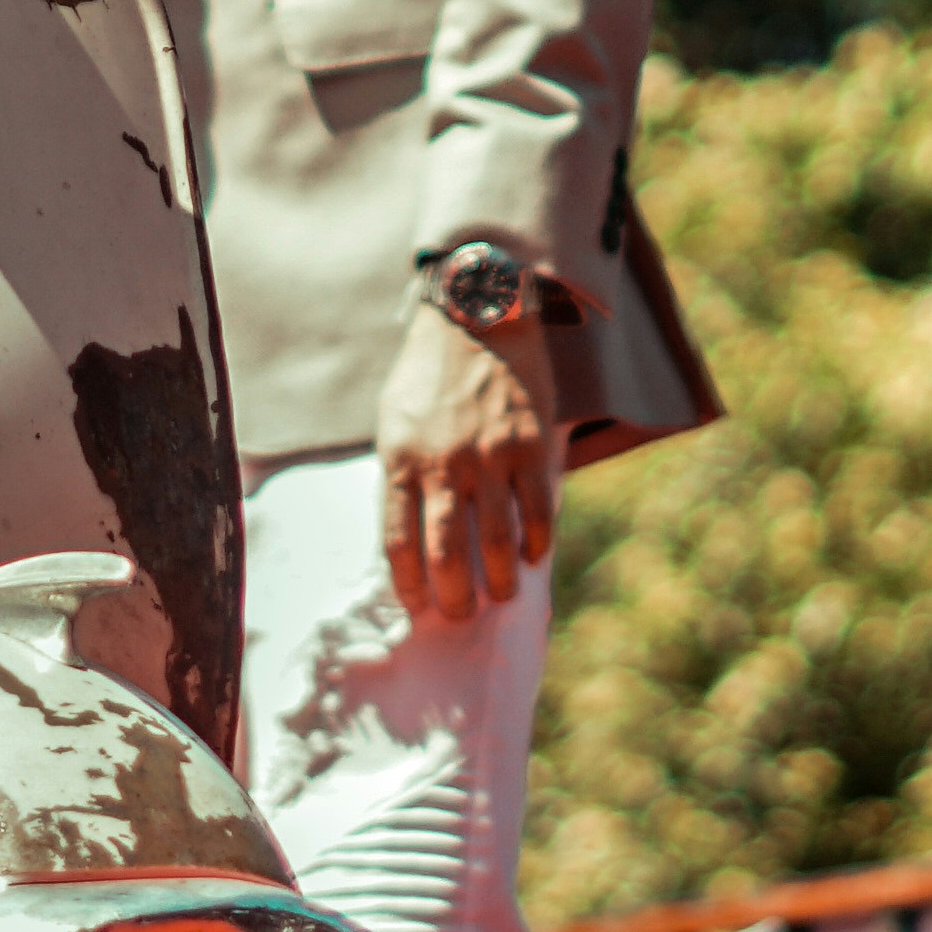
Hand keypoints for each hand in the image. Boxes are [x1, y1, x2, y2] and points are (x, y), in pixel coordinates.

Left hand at [376, 306, 562, 624]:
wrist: (478, 317)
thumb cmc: (428, 374)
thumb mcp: (394, 421)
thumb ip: (401, 474)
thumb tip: (409, 533)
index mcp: (401, 460)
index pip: (398, 542)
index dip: (409, 585)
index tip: (417, 606)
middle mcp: (444, 465)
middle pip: (448, 554)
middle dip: (454, 597)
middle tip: (461, 613)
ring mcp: (490, 458)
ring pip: (497, 543)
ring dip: (501, 581)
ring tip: (502, 595)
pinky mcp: (531, 447)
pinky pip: (537, 512)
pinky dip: (536, 542)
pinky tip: (534, 555)